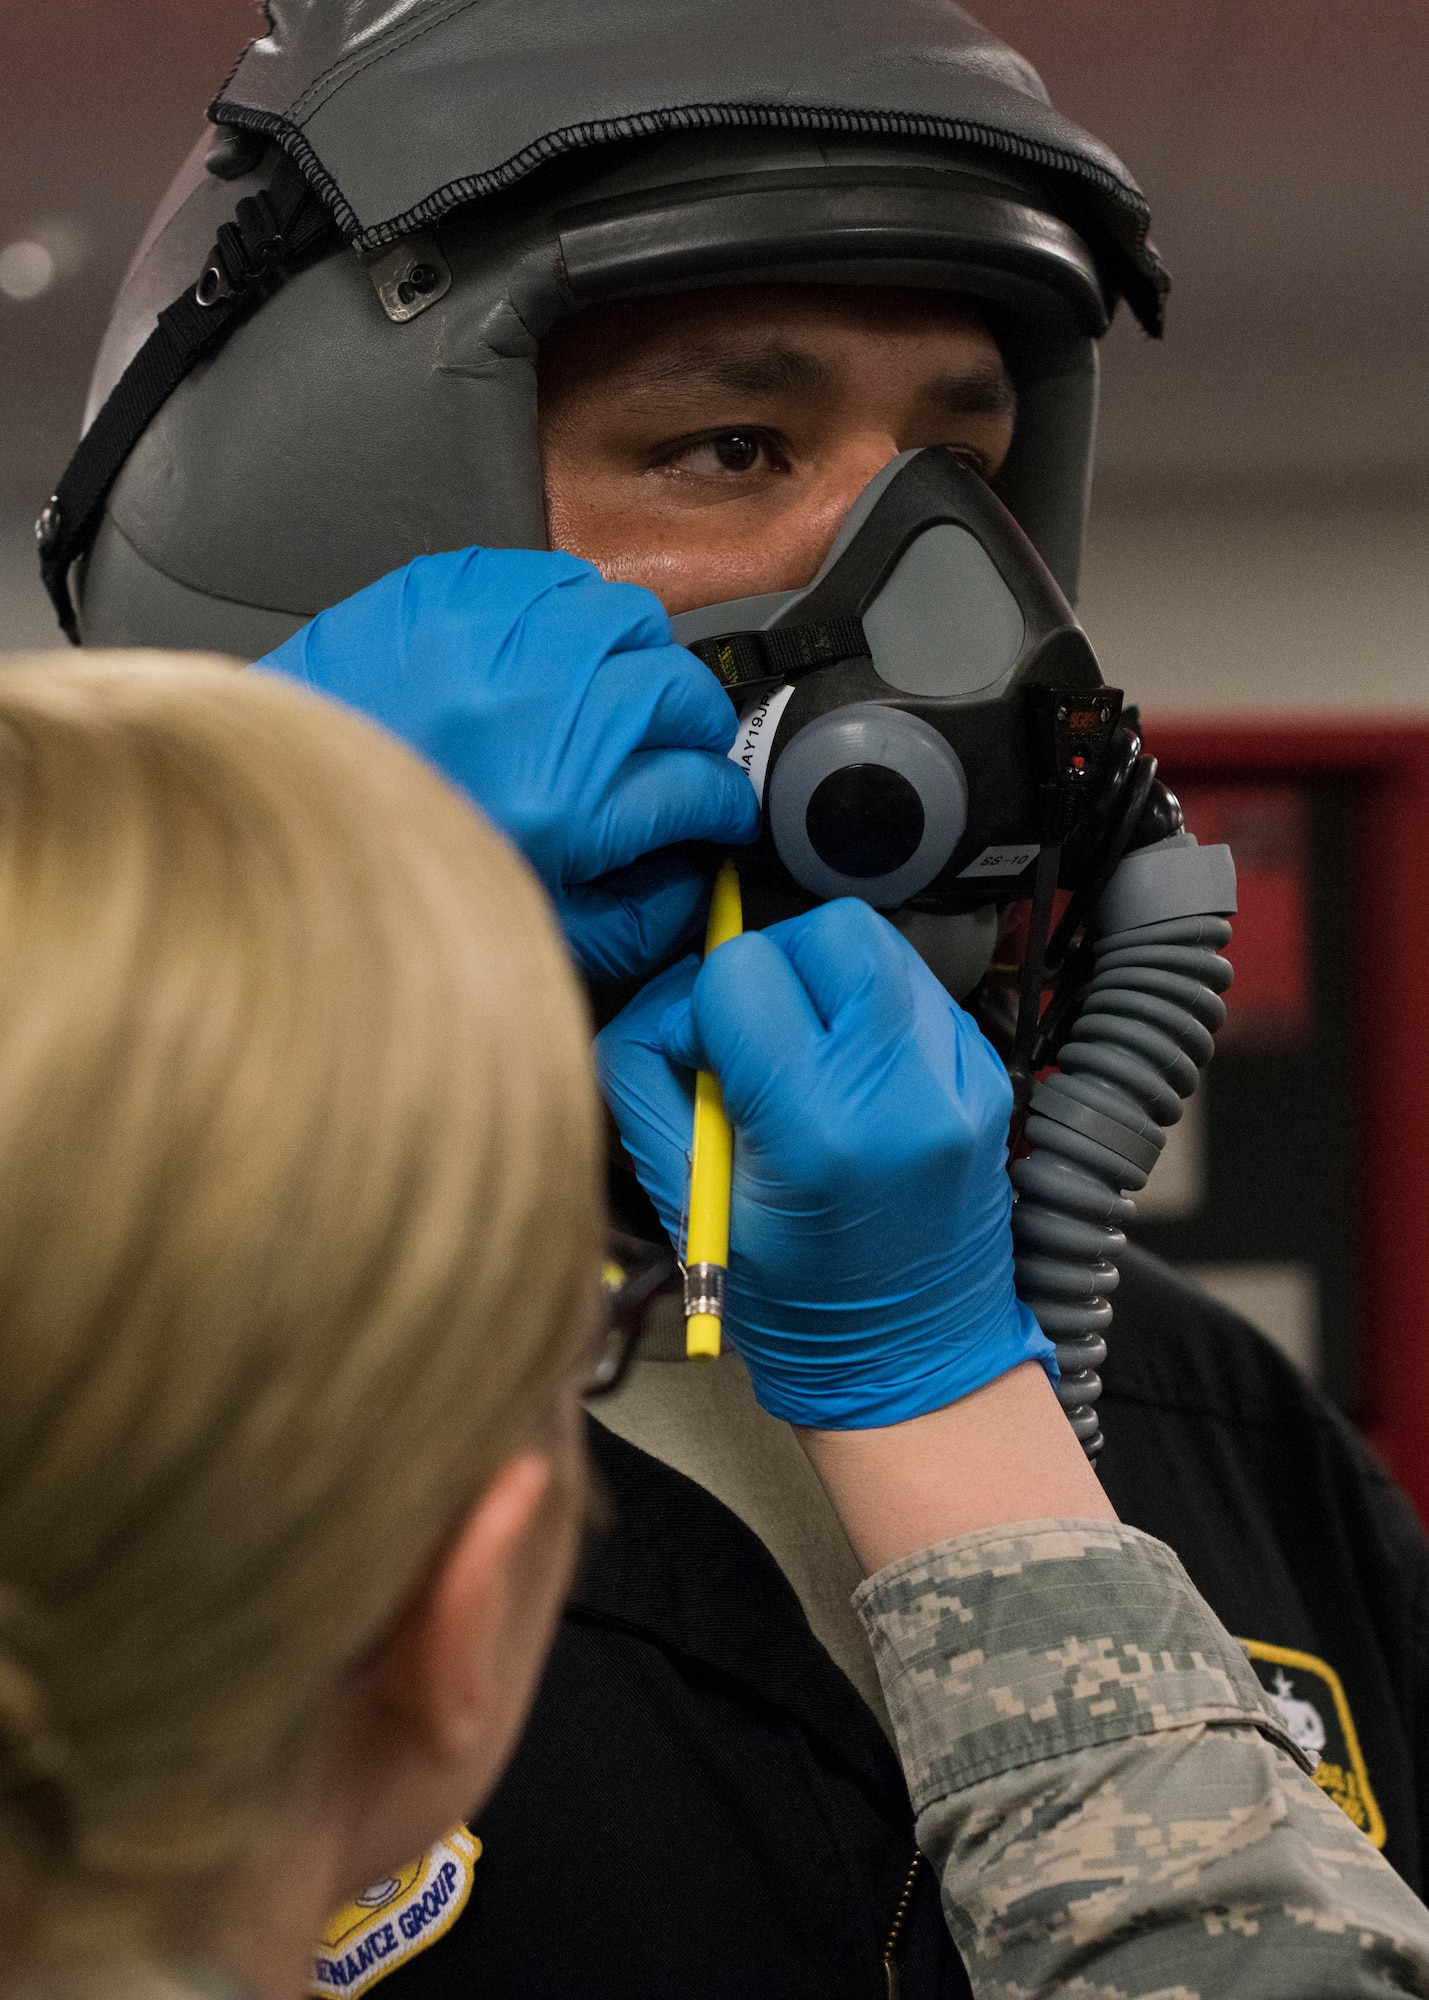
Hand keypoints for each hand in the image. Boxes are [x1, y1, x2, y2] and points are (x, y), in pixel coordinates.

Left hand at [259, 549, 758, 978]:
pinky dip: (561, 610)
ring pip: (626, 614)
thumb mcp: (531, 930)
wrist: (266, 815)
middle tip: (674, 753)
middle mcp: (532, 711)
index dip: (724, 801)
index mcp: (564, 808)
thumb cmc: (384, 874)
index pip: (702, 784)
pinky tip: (545, 652)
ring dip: (633, 657)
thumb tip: (699, 870)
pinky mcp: (440, 590)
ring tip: (607, 695)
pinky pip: (547, 574)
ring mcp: (485, 639)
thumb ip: (638, 911)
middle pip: (679, 689)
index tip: (719, 808)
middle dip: (693, 728)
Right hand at [596, 899, 1053, 1427]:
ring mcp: (961, 1076)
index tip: (700, 1057)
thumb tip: (661, 1005)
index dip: (700, 1006)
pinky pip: (915, 990)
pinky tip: (853, 1076)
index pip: (740, 972)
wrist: (913, 1364)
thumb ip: (647, 1082)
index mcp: (819, 1126)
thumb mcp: (687, 1202)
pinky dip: (871, 1012)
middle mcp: (905, 1088)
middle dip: (773, 967)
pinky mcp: (987, 1074)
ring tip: (804, 1054)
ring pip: (878, 944)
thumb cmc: (792, 1303)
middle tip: (755, 1038)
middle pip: (826, 929)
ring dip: (824, 980)